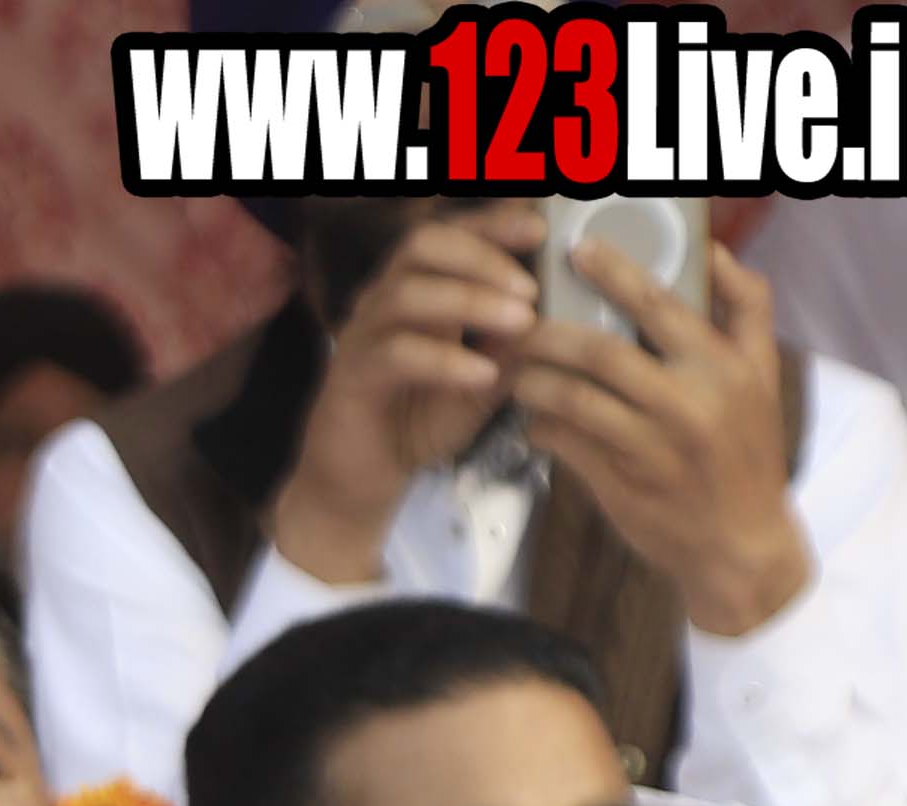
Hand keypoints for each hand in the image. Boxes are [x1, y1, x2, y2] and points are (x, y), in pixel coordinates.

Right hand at [273, 210, 543, 586]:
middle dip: (483, 254)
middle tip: (530, 286)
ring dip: (471, 300)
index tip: (542, 229)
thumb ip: (514, 349)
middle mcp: (385, 302)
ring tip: (520, 322)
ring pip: (409, 293)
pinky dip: (445, 359)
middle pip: (423, 244)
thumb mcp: (484, 383)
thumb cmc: (419, 424)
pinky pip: (395, 354)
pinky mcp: (350, 378)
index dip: (494, 222)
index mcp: (419, 291)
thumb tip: (556, 313)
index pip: (453, 235)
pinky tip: (483, 374)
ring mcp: (362, 336)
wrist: (360, 482)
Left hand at [510, 241, 812, 635]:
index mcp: (729, 364)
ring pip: (572, 397)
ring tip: (516, 370)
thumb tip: (712, 252)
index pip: (666, 303)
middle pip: (604, 350)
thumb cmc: (745, 449)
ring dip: (533, 379)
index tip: (578, 251)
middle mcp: (693, 400)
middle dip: (551, 332)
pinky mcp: (621, 482)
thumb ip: (744, 311)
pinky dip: (540, 424)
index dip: (616, 272)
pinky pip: (563, 441)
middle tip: (520, 322)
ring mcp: (654, 444)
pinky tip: (533, 417)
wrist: (740, 541)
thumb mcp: (763, 375)